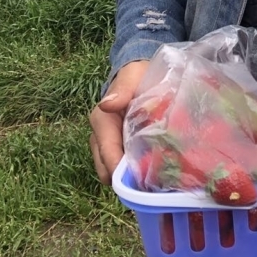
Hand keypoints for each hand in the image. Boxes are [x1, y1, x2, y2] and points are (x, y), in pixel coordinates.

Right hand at [89, 60, 150, 183]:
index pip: (107, 151)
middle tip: (152, 182)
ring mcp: (109, 145)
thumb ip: (122, 89)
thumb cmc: (136, 75)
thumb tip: (107, 104)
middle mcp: (100, 137)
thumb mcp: (131, 76)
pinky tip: (153, 169)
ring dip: (130, 177)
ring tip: (155, 178)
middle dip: (126, 178)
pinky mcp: (119, 149)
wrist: (140, 75)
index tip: (139, 180)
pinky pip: (123, 167)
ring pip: (114, 171)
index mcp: (101, 120)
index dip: (119, 168)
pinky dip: (135, 171)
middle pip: (107, 168)